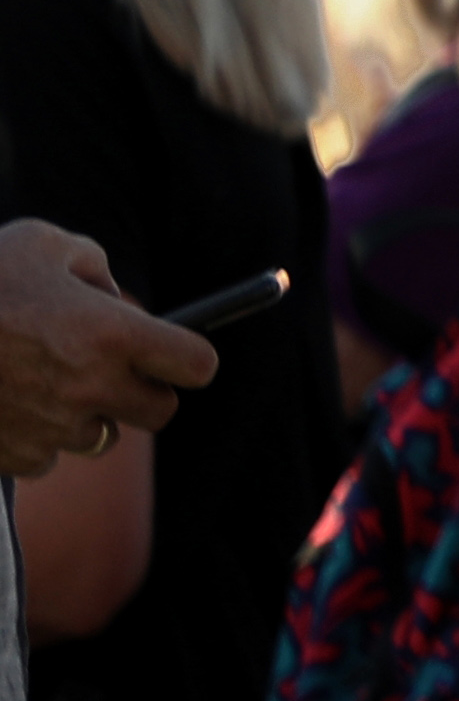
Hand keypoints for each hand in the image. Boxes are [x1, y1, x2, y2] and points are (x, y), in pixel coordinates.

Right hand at [0, 222, 212, 482]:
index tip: (173, 353)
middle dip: (142, 392)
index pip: (197, 365)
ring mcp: (54, 428)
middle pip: (159, 413)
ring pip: (100, 436)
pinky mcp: (17, 456)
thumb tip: (113, 298)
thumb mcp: (38, 244)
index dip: (188, 358)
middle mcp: (91, 387)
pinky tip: (5, 400)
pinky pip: (47, 455)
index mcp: (110, 334)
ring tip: (39, 378)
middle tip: (110, 369)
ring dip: (83, 413)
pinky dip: (34, 434)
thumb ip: (91, 266)